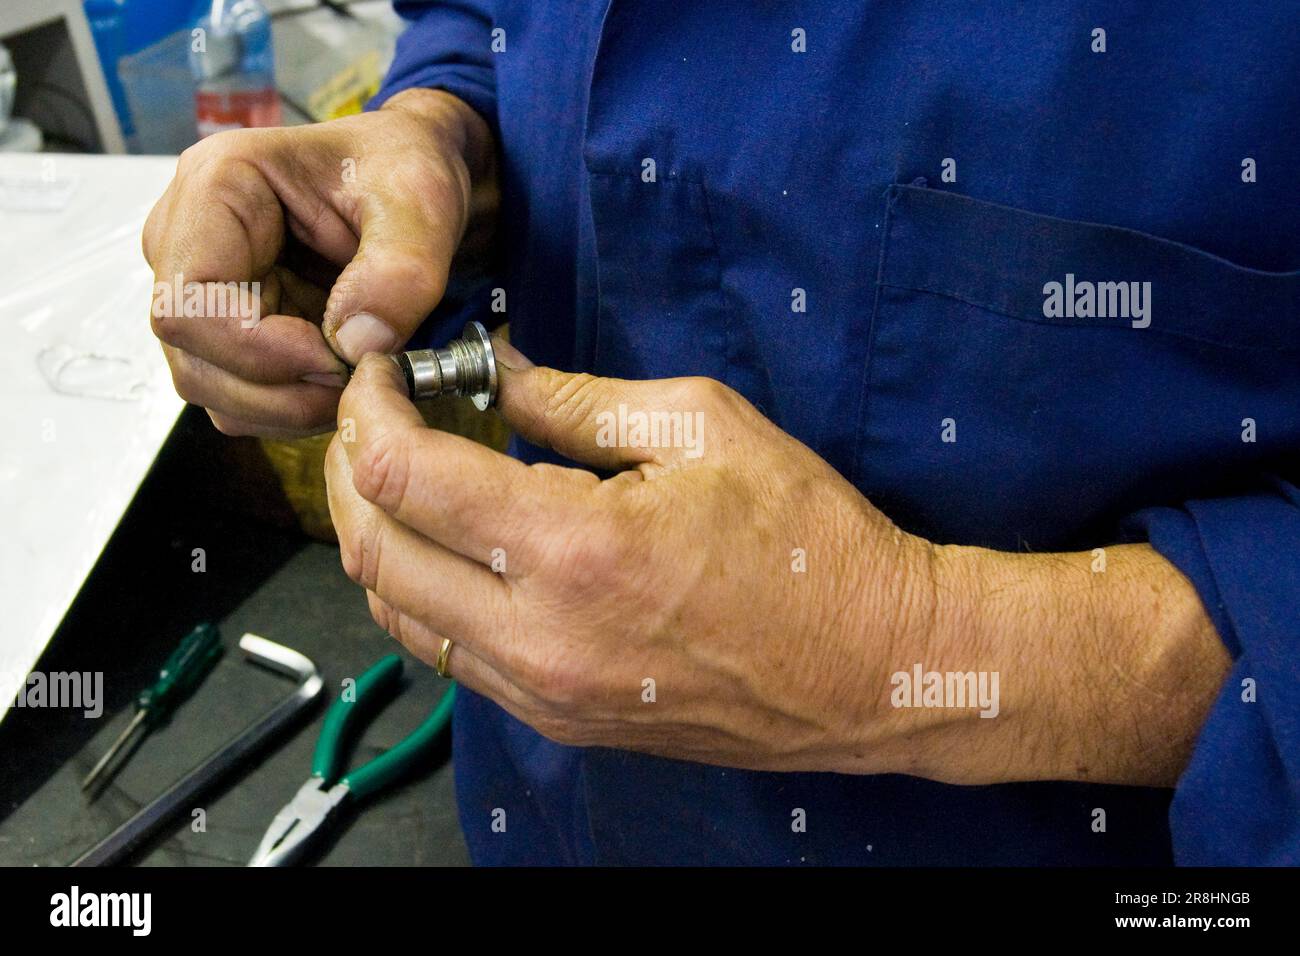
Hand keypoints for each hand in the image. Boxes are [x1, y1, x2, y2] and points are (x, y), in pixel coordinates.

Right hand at [143, 89, 495, 436]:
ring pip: (208, 385)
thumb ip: (401, 268)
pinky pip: (235, 394)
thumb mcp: (421, 199)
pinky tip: (335, 379)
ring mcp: (199, 286)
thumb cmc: (402, 167)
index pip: (188, 304)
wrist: (406, 174)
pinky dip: (287, 406)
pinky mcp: (223, 323)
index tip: (336, 360)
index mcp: (216, 186)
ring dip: (285, 405)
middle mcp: (184, 236)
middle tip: (355, 380)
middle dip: (279, 389)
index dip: (258, 352)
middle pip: (191, 356)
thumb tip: (357, 344)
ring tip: (353, 377)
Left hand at [324, 346, 938, 772]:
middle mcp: (539, 636)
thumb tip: (501, 375)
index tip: (381, 374)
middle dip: (353, 469)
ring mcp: (544, 692)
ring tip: (408, 473)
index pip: (406, 477)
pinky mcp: (559, 720)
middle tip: (377, 415)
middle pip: (374, 550)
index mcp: (575, 548)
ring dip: (379, 535)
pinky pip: (448, 656)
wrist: (871, 668)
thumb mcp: (703, 428)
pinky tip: (456, 543)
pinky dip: (425, 590)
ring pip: (396, 614)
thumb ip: (580, 401)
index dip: (371, 412)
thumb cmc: (808, 542)